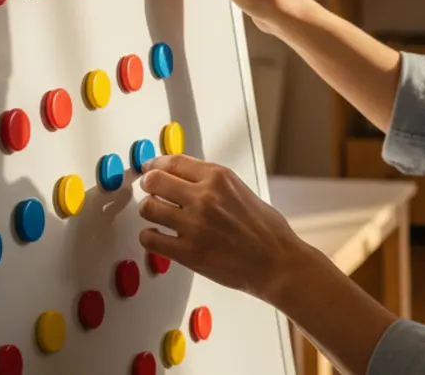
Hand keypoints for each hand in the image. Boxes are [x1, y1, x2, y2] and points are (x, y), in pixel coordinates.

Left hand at [137, 154, 310, 302]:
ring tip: (158, 216)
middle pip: (154, 181)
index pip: (172, 161)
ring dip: (150, 211)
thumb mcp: (241, 191)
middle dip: (149, 185)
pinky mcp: (188, 252)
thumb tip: (183, 177)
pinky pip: (150, 239)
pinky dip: (150, 237)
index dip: (156, 164)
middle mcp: (205, 197)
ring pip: (148, 208)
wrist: (277, 262)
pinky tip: (160, 237)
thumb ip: (212, 183)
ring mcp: (194, 225)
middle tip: (151, 191)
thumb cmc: (266, 230)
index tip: (150, 168)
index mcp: (219, 178)